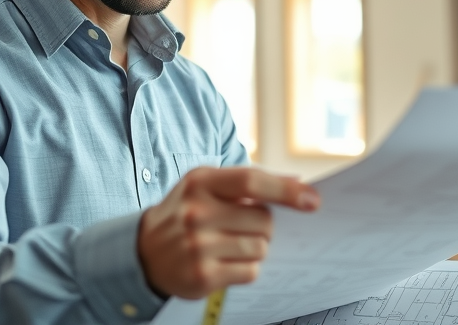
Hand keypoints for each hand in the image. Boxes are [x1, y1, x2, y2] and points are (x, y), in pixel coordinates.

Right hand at [137, 167, 319, 298]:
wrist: (144, 251)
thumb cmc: (186, 213)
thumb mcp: (207, 186)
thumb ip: (248, 181)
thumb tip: (298, 182)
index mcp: (201, 182)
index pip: (251, 181)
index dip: (286, 190)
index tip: (313, 200)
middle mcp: (196, 212)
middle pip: (263, 220)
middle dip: (265, 226)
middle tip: (246, 227)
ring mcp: (197, 245)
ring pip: (260, 248)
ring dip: (257, 248)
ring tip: (233, 245)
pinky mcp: (201, 275)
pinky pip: (250, 271)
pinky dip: (247, 268)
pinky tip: (227, 263)